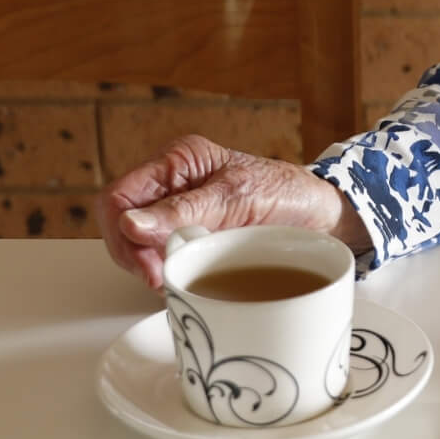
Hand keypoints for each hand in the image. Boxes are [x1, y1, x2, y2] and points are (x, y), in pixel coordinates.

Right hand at [98, 134, 369, 288]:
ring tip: (177, 277)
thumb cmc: (287, 193)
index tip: (149, 265)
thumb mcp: (238, 197)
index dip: (123, 234)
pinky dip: (164, 270)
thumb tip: (132, 225)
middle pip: (117, 223)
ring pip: (133, 243)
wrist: (321, 215)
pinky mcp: (189, 234)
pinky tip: (184, 277)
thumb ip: (184, 210)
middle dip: (132, 254)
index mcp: (178, 160)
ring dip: (147, 265)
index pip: (118, 196)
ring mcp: (178, 210)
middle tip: (162, 278)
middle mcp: (171, 183)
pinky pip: (158, 255)